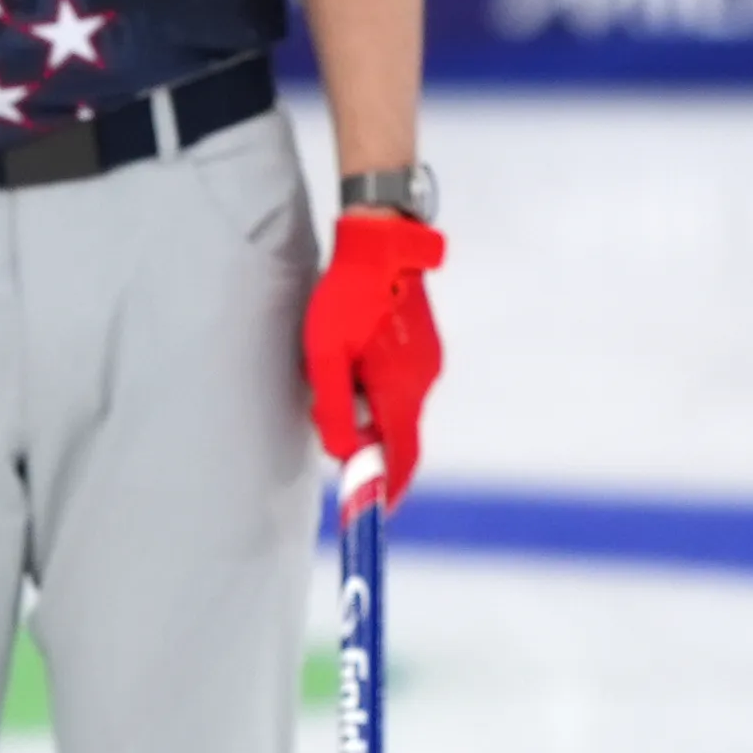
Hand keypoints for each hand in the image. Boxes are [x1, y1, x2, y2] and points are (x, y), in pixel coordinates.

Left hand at [300, 209, 443, 502]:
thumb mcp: (325, 356)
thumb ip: (335, 408)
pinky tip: (353, 358)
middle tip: (335, 427)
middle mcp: (422, 381)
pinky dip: (378, 387)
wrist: (382, 244)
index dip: (390, 486)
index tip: (379, 509)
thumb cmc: (346, 299)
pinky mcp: (425, 346)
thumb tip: (343, 455)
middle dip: (368, 441)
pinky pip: (400, 383)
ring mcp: (428, 362)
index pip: (402, 456)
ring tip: (336, 374)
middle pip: (397, 432)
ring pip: (397, 405)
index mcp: (400, 390)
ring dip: (369, 408)